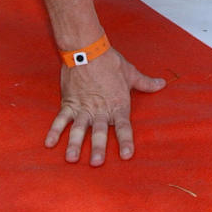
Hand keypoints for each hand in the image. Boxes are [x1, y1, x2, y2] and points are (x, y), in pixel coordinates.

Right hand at [46, 47, 165, 165]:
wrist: (88, 48)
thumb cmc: (111, 61)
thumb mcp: (131, 73)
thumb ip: (145, 83)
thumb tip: (162, 84)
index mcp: (117, 104)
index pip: (123, 126)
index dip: (125, 141)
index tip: (126, 155)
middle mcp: (100, 109)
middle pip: (100, 131)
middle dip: (98, 147)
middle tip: (97, 163)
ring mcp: (83, 107)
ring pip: (79, 129)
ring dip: (75, 144)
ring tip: (72, 159)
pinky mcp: (68, 102)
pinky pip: (60, 119)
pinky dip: (54, 131)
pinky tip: (49, 144)